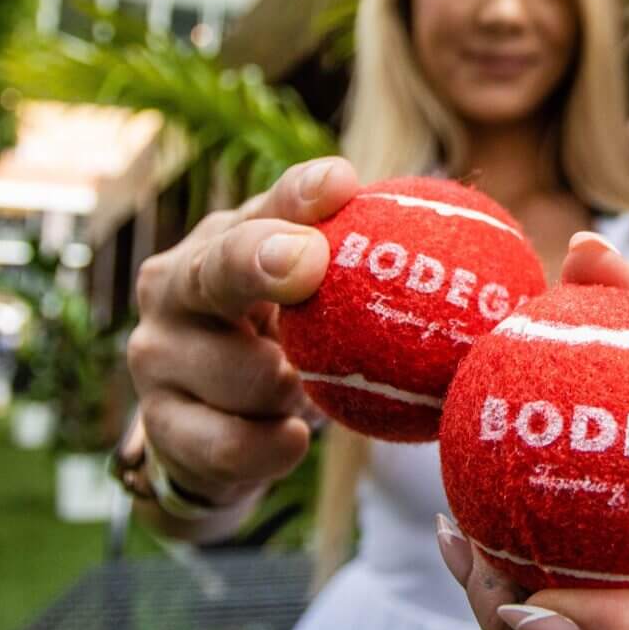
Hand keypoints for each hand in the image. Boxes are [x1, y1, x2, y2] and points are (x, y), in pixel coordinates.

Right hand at [125, 157, 358, 509]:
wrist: (217, 438)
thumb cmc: (286, 346)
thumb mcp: (319, 303)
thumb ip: (367, 276)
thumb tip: (472, 261)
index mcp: (225, 239)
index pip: (268, 206)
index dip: (301, 196)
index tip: (343, 183)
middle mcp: (176, 285)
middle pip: (220, 269)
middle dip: (261, 260)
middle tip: (309, 262)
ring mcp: (157, 354)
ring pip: (243, 374)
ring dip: (287, 390)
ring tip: (301, 391)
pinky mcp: (157, 424)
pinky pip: (228, 443)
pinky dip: (268, 446)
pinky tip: (292, 440)